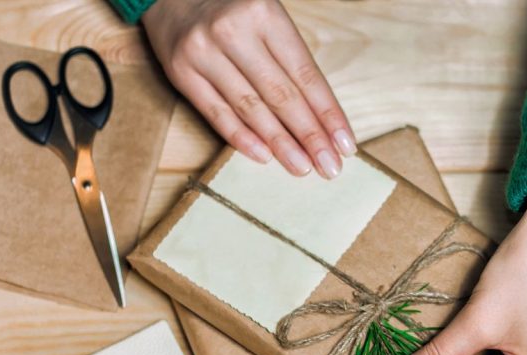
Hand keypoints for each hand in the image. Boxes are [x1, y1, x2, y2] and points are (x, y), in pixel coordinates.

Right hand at [142, 0, 355, 177]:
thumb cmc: (231, 9)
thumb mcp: (267, 18)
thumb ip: (290, 60)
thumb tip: (320, 116)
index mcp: (265, 14)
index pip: (305, 75)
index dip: (328, 113)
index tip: (345, 144)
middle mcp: (234, 32)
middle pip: (281, 95)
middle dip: (310, 136)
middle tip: (329, 167)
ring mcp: (204, 52)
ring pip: (251, 108)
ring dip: (281, 143)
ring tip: (302, 167)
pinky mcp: (181, 72)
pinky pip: (216, 113)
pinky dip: (241, 138)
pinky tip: (264, 156)